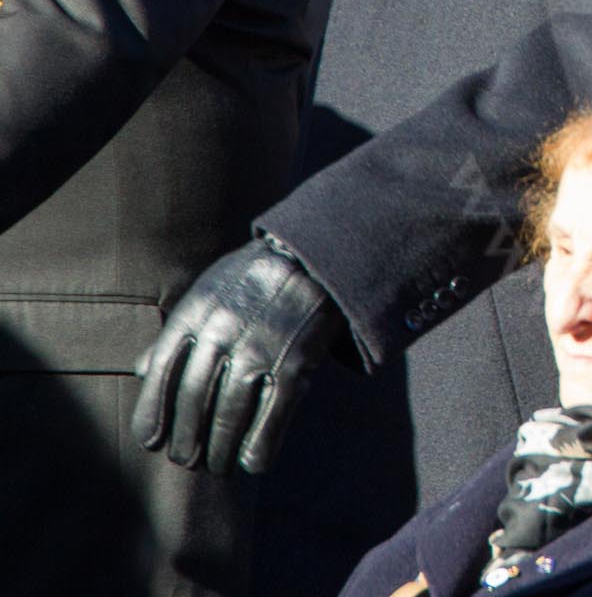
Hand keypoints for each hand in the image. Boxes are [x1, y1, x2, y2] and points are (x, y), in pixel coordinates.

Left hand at [132, 236, 342, 474]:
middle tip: (186, 460)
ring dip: (220, 449)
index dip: (151, 412)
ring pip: (230, 414)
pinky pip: (274, 415)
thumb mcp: (208, 292)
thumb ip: (178, 330)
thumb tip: (142, 371)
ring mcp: (261, 348)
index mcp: (197, 313)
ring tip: (217, 465)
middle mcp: (223, 332)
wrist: (315, 259)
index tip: (150, 441)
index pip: (161, 372)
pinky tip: (252, 461)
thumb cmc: (254, 280)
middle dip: (186, 439)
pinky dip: (260, 445)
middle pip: (193, 400)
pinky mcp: (297, 363)